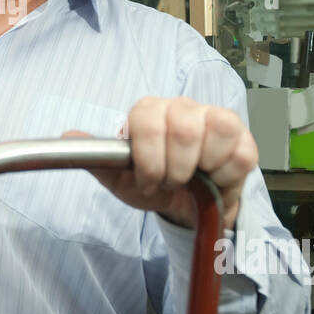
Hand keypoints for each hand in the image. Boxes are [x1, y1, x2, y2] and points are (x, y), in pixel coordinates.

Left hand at [63, 96, 257, 230]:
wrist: (189, 206)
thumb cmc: (155, 185)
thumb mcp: (121, 179)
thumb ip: (97, 158)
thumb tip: (69, 136)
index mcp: (150, 111)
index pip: (147, 121)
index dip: (149, 161)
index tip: (149, 181)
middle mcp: (183, 107)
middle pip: (182, 128)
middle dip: (175, 169)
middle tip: (172, 182)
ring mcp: (216, 118)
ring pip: (216, 131)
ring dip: (201, 169)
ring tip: (194, 179)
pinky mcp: (244, 138)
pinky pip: (240, 154)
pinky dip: (225, 177)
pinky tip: (215, 180)